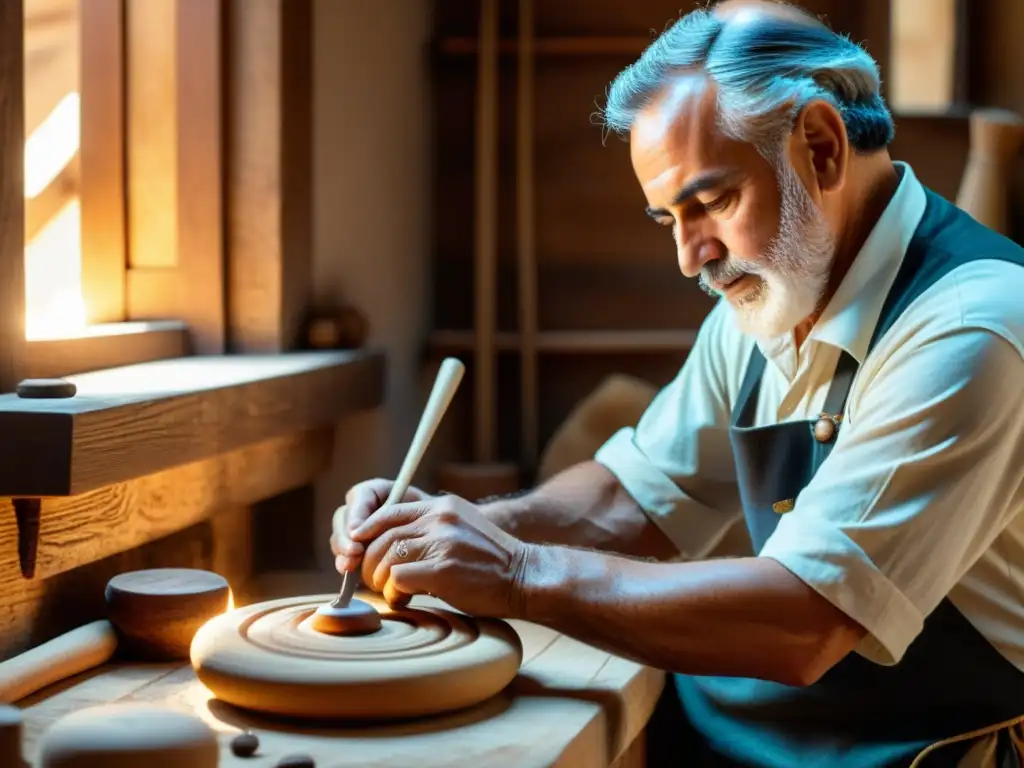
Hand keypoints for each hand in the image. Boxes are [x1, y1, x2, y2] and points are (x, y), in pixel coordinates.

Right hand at [330, 479, 431, 573]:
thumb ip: (397, 512)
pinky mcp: (352, 550)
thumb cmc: (426, 518)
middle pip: (342, 518)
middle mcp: (359, 509)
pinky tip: (348, 570)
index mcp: (374, 492)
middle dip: (346, 536)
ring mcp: (353, 530)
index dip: (357, 513)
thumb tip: (370, 527)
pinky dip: (343, 562)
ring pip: (339, 537)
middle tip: (355, 551)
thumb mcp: (419, 508)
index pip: (360, 495)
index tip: (358, 531)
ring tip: (351, 563)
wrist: (429, 536)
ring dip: (342, 550)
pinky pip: (342, 554)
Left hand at [349, 493, 530, 616]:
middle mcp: (440, 518)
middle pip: (381, 537)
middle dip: (369, 562)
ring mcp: (442, 542)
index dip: (366, 530)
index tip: (357, 548)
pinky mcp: (443, 569)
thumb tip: (390, 546)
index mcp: (442, 506)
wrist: (525, 577)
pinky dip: (394, 594)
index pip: (389, 511)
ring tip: (391, 593)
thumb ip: (431, 529)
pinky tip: (405, 601)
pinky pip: (398, 579)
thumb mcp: (461, 530)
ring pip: (386, 558)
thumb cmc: (491, 563)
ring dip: (381, 580)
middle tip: (374, 581)